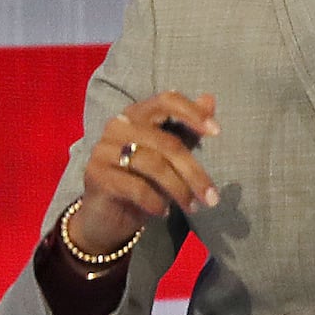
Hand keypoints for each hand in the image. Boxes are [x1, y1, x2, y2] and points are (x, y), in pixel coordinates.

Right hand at [64, 91, 221, 254]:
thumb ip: (187, 130)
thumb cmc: (140, 181)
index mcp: (136, 115)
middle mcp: (118, 126)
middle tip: (212, 198)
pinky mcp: (97, 175)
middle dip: (194, 172)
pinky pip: (136, 187)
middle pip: (167, 142)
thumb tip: (209, 98)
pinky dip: (155, 202)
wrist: (105, 215)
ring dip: (178, 190)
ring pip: (153, 165)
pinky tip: (163, 212)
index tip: (217, 131)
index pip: (166, 101)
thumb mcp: (167, 156)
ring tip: (191, 207)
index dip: (192, 113)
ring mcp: (104, 150)